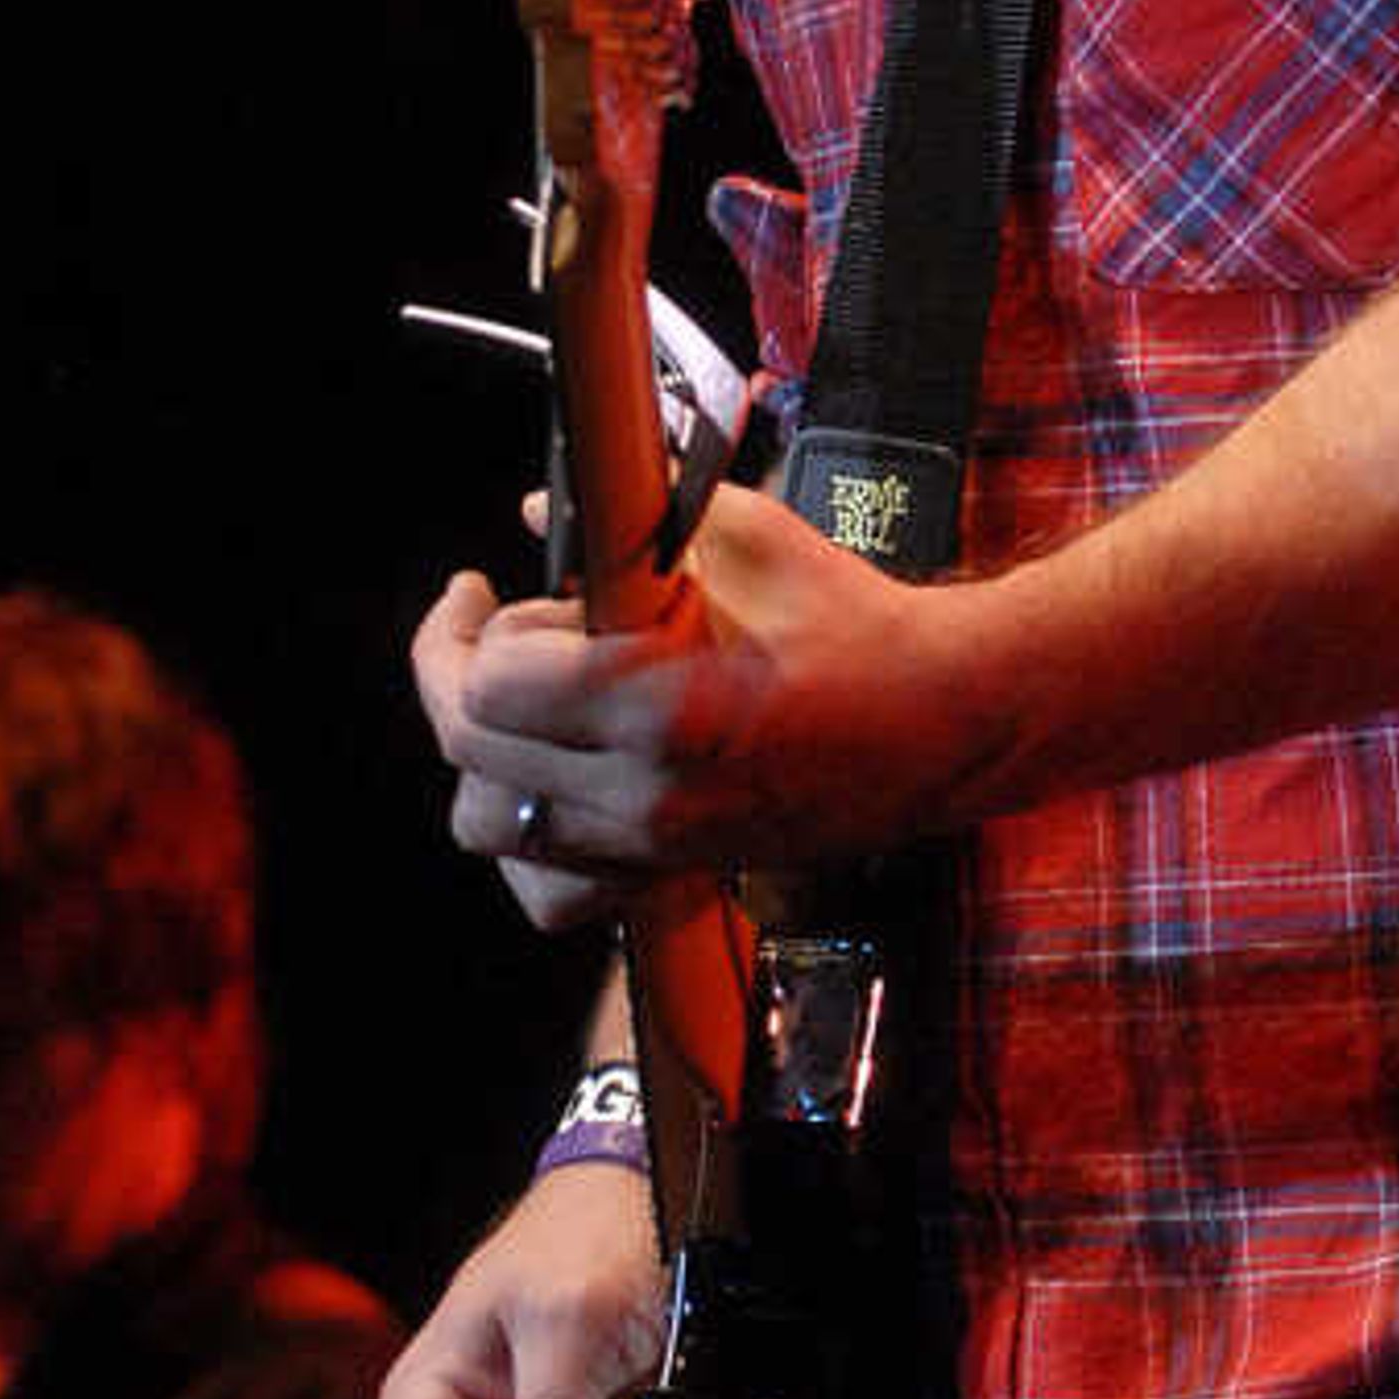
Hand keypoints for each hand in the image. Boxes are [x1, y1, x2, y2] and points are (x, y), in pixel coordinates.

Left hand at [414, 484, 997, 914]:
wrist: (944, 721)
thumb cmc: (858, 625)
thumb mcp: (748, 537)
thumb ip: (632, 519)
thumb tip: (544, 508)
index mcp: (662, 702)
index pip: (491, 683)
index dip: (478, 627)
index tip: (490, 588)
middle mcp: (647, 790)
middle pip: (470, 755)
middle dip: (455, 675)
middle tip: (477, 621)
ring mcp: (656, 842)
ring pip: (490, 830)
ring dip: (483, 761)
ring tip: (513, 704)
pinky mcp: (672, 870)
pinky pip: (553, 891)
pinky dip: (530, 845)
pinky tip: (552, 783)